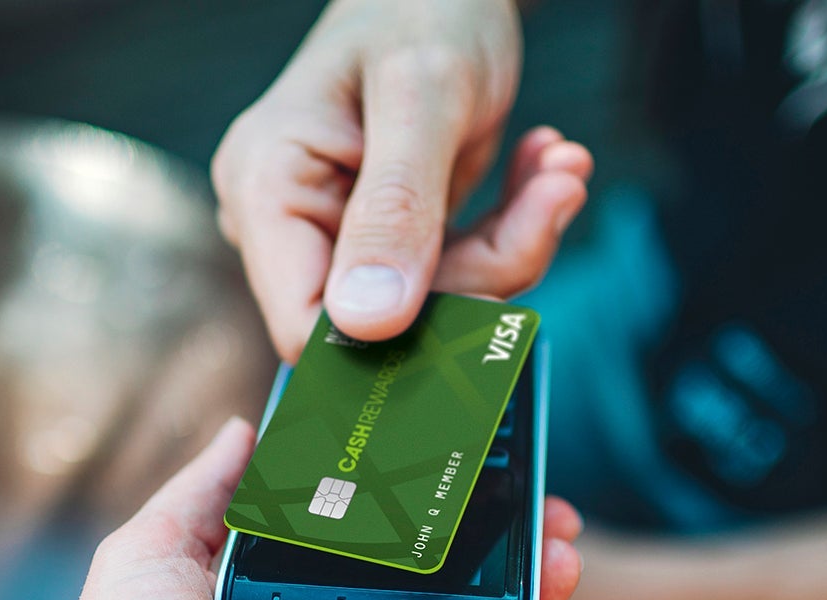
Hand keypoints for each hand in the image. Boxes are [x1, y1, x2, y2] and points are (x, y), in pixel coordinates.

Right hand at [211, 0, 592, 359]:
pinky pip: (458, 272)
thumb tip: (368, 323)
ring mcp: (342, 235)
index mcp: (267, 190)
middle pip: (384, 323)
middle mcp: (293, 224)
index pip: (308, 324)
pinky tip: (543, 168)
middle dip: (482, 273)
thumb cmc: (422, 5)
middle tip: (554, 196)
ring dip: (514, 244)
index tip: (490, 293)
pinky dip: (514, 229)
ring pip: (436, 304)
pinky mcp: (393, 239)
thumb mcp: (422, 95)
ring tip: (559, 168)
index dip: (394, 339)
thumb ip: (396, 208)